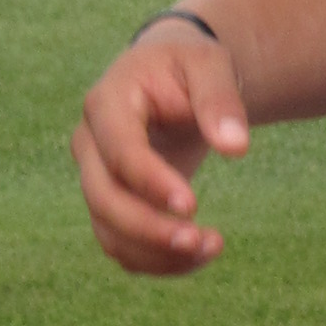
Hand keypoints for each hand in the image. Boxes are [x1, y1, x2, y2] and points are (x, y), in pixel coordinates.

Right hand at [71, 17, 248, 273]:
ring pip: (108, 231)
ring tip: (213, 247)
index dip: (151, 183)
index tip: (192, 206)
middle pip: (103, 198)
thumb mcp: (209, 65)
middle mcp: (89, 144)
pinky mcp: (110, 205)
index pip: (120, 151)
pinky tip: (199, 254)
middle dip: (149, 228)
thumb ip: (220, 100)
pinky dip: (157, 261)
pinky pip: (122, 246)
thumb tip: (236, 148)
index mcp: (107, 103)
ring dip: (156, 253)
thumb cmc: (188, 67)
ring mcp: (95, 178)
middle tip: (204, 241)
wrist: (169, 80)